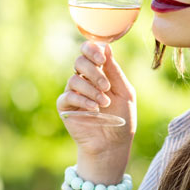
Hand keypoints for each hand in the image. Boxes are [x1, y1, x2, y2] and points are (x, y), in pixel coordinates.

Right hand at [56, 41, 135, 160]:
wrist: (113, 143)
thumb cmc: (121, 117)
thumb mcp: (124, 91)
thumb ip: (114, 70)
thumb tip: (106, 45)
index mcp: (99, 72)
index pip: (88, 51)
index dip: (91, 50)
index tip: (101, 59)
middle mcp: (84, 80)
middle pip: (79, 62)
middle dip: (94, 72)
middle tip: (106, 86)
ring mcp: (73, 93)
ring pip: (74, 79)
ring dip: (91, 90)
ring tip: (104, 103)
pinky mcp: (65, 107)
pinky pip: (68, 96)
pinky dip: (82, 100)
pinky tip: (94, 109)